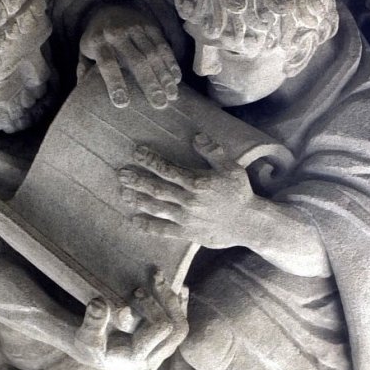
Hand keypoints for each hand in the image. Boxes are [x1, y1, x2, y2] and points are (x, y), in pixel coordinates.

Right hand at [74, 270, 188, 369]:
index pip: (161, 328)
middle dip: (168, 300)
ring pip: (181, 326)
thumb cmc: (88, 343)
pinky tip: (181, 288)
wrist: (92, 350)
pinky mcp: (162, 342)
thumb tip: (98, 303)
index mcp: (140, 359)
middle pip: (178, 329)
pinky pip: (180, 323)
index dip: (153, 306)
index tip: (137, 291)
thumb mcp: (86, 335)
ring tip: (163, 279)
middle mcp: (155, 357)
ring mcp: (161, 351)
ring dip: (174, 300)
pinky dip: (182, 305)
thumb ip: (93, 322)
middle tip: (154, 278)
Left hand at [79, 4, 181, 108]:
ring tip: (172, 95)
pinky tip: (176, 79)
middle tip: (160, 105)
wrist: (108, 7)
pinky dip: (171, 62)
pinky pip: (163, 45)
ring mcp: (135, 28)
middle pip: (136, 60)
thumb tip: (84, 92)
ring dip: (164, 75)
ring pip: (153, 53)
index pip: (107, 63)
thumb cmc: (97, 40)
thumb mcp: (84, 52)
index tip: (123, 103)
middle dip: (149, 84)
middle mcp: (117, 33)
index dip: (115, 82)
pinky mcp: (150, 26)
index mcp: (98, 42)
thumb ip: (84, 70)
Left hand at [118, 134, 258, 248]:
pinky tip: (135, 220)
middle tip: (121, 173)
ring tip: (123, 193)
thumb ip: (213, 152)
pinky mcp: (187, 233)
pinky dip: (148, 226)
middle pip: (157, 188)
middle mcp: (188, 201)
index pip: (168, 169)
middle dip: (137, 180)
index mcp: (197, 183)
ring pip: (156, 208)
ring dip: (138, 200)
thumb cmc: (240, 193)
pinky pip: (163, 230)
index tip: (136, 152)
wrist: (248, 223)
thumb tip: (196, 137)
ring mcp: (186, 218)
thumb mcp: (231, 168)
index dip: (150, 160)